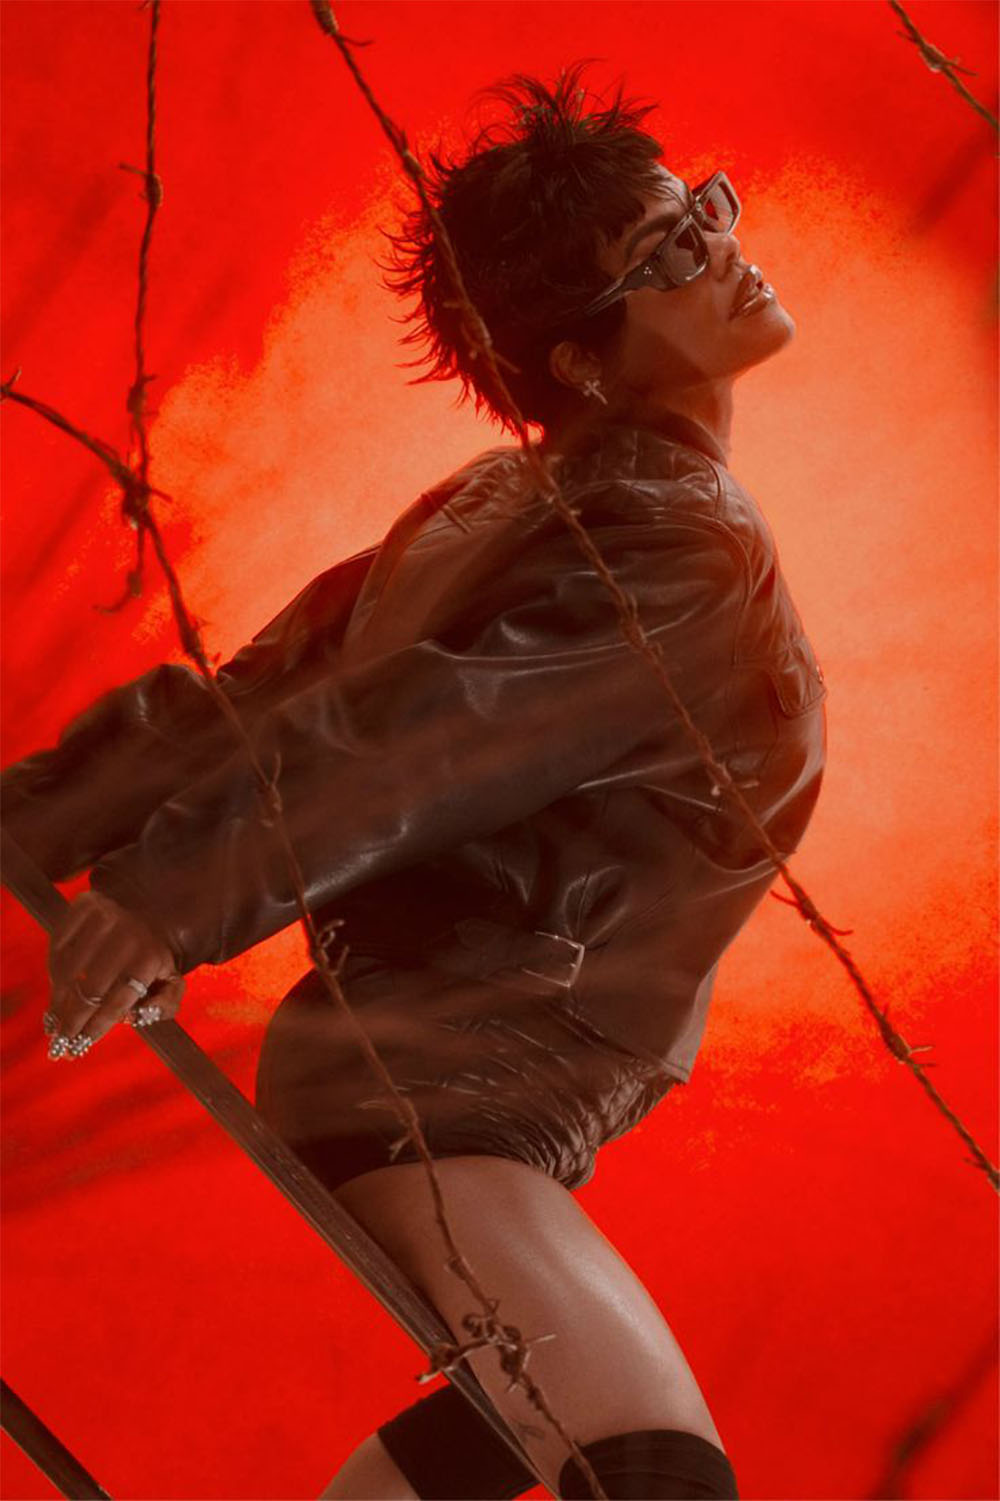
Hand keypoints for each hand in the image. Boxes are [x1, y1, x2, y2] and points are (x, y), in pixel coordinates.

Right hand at [45, 890, 184, 1057]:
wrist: (150, 907)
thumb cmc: (154, 954)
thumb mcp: (171, 979)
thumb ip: (165, 1006)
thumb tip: (134, 1019)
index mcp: (150, 960)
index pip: (117, 1003)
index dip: (95, 1029)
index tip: (78, 1049)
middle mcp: (127, 938)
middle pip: (90, 991)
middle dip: (71, 1022)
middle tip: (59, 1045)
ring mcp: (104, 918)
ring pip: (68, 969)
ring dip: (57, 1000)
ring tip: (53, 1024)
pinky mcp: (84, 904)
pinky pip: (58, 944)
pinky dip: (52, 969)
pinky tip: (55, 991)